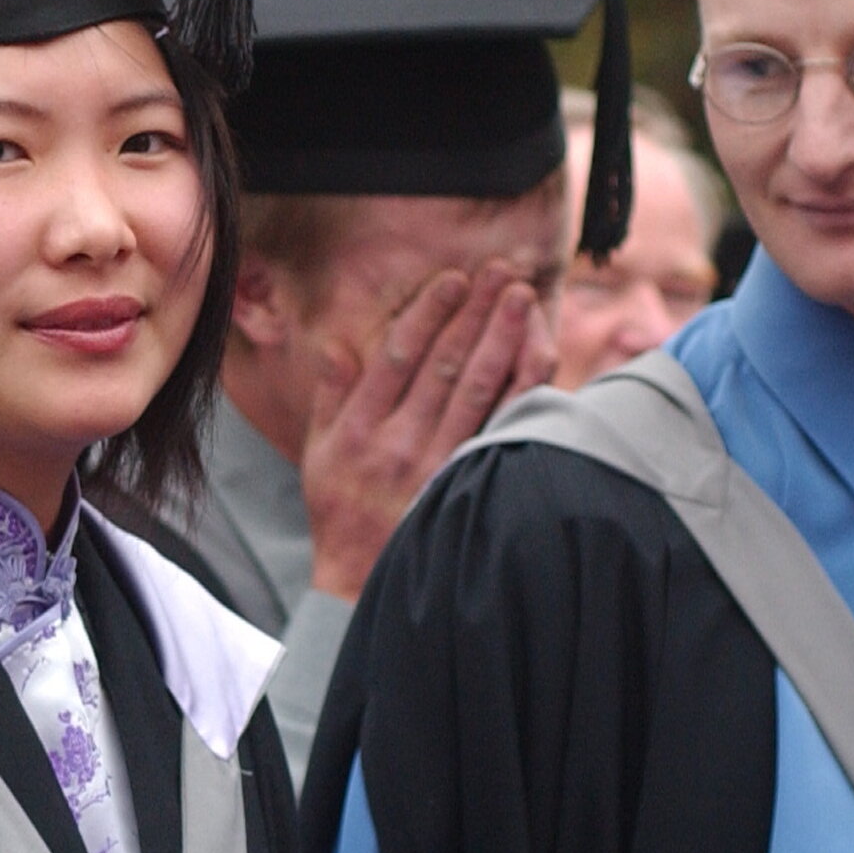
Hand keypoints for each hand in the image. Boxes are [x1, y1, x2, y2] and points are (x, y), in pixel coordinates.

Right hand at [298, 270, 550, 597]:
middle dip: (473, 312)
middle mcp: (397, 443)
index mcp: (357, 430)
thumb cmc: (340, 512)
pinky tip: (536, 355)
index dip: (427, 313)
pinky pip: (500, 426)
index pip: (397, 356)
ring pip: (476, 389)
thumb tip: (337, 345)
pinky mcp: (466, 484)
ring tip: (520, 298)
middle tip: (500, 271)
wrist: (364, 581)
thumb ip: (329, 397)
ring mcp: (435, 465)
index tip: (452, 279)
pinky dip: (520, 388)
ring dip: (501, 338)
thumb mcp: (317, 454)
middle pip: (443, 364)